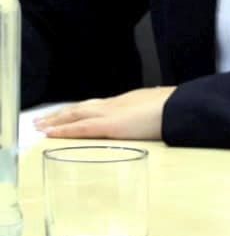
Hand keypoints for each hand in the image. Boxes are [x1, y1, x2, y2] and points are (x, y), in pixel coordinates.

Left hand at [36, 87, 175, 140]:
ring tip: (39, 126)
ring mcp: (111, 113)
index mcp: (128, 101)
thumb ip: (154, 115)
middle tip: (41, 120)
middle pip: (81, 107)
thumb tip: (158, 120)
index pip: (97, 105)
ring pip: (75, 114)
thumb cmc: (179, 110)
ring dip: (56, 120)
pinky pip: (80, 128)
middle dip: (61, 114)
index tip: (68, 113)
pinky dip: (63, 130)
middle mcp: (115, 104)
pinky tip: (49, 134)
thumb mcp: (164, 110)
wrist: (183, 107)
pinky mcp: (109, 125)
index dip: (80, 109)